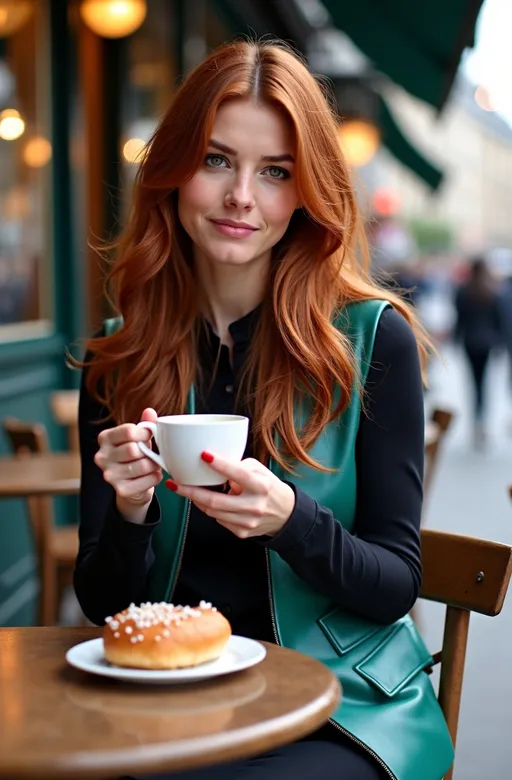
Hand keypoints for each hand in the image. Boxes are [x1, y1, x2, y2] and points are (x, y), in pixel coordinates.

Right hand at [94, 407, 162, 522]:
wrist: (133, 484)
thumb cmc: (136, 455)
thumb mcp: (139, 437)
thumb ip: (145, 424)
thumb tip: (150, 411)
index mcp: (105, 438)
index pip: (128, 431)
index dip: (145, 432)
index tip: (150, 435)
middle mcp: (102, 456)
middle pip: (133, 450)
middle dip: (148, 451)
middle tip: (152, 453)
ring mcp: (109, 475)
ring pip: (141, 466)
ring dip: (153, 465)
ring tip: (154, 464)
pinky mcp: (120, 490)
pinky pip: (146, 481)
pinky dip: (155, 478)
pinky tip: (153, 475)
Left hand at [166, 452, 295, 538]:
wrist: (285, 514)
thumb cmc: (268, 488)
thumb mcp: (260, 471)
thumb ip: (239, 466)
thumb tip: (214, 465)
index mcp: (261, 486)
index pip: (238, 473)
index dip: (220, 464)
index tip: (203, 454)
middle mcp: (255, 505)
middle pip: (215, 500)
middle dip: (191, 492)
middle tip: (175, 483)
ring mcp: (248, 522)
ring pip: (213, 512)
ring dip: (198, 500)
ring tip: (188, 489)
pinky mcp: (242, 533)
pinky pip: (218, 520)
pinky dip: (211, 510)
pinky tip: (209, 502)